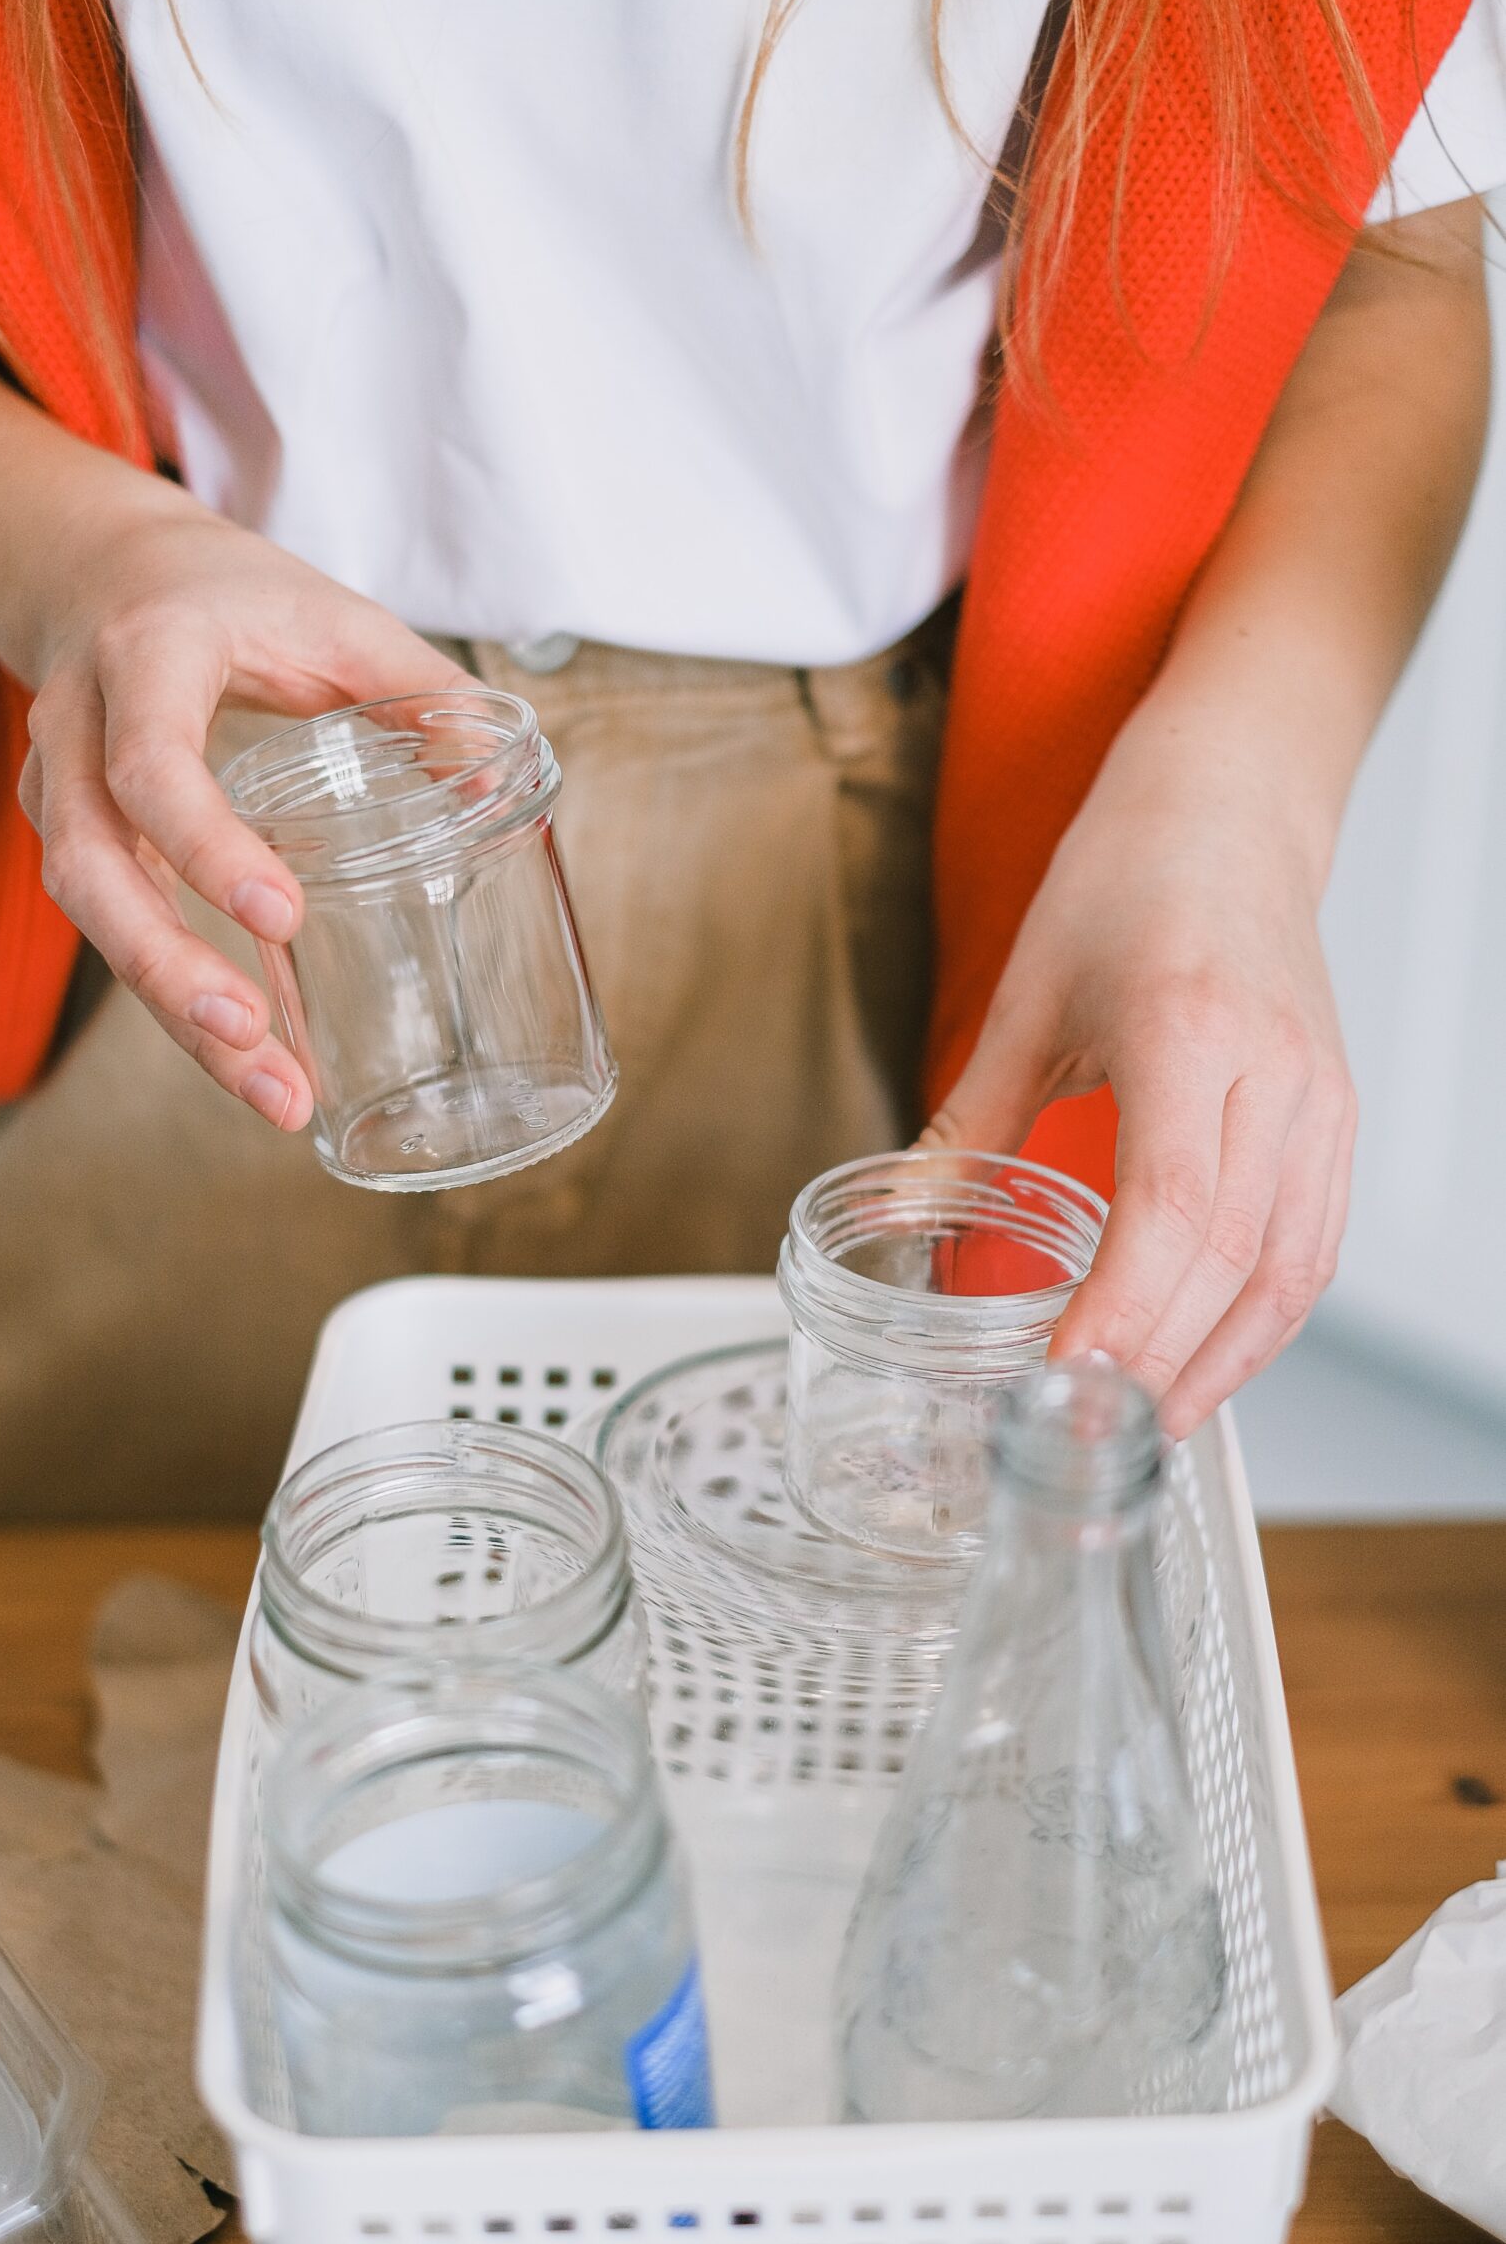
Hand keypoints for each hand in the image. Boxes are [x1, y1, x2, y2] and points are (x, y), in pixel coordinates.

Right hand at [18, 483, 472, 1126]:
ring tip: (272, 1092)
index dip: (205, 844)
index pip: (152, 764)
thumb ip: (420, 687)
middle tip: (252, 1037)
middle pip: (91, 870)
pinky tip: (248, 1061)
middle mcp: (77, 730)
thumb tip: (499, 780)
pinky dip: (176, 1004)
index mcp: (148, 659)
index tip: (282, 915)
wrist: (98, 570)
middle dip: (168, 967)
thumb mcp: (330, 614)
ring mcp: (60, 791)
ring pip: (90, 919)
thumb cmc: (227, 597)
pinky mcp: (70, 842)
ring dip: (174, 1015)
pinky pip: (111, 933)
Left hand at [920, 717, 1355, 1435]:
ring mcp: (1319, 1098)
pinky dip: (1260, 1319)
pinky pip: (1311, 1246)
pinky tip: (1203, 1358)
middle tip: (1089, 1434)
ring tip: (1144, 1423)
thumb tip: (909, 1217)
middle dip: (1161, 1361)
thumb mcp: (1027, 995)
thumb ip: (973, 1121)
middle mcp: (1275, 1073)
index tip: (1067, 1378)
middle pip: (1234, 1258)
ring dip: (1222, 1362)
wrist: (1229, 809)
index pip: (1174, 1207)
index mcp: (1189, 1032)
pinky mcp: (1334, 1116)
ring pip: (1290, 1269)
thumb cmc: (1131, 878)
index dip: (1125, 1310)